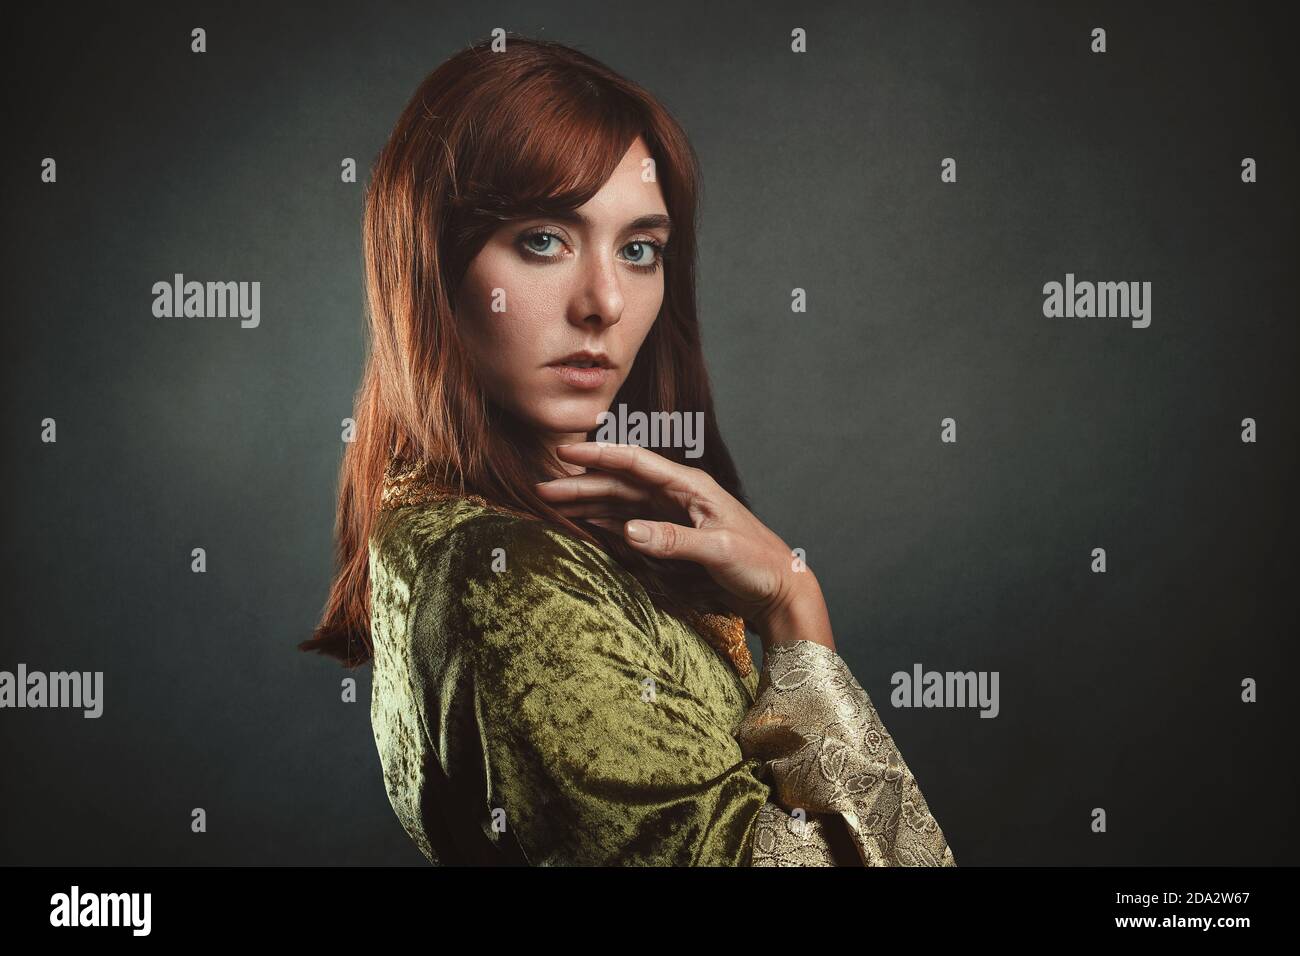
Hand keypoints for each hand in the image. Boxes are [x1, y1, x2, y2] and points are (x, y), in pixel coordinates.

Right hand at [534, 442, 833, 649]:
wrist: (780, 590)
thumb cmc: (759, 564)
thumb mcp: (717, 551)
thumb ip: (673, 541)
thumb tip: (628, 531)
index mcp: (690, 487)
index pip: (635, 463)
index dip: (599, 456)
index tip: (565, 453)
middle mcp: (678, 497)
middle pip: (620, 484)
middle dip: (581, 484)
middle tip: (542, 488)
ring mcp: (673, 518)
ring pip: (621, 505)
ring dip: (588, 504)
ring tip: (553, 504)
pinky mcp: (671, 540)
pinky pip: (630, 527)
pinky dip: (605, 525)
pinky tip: (584, 524)